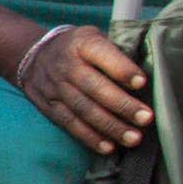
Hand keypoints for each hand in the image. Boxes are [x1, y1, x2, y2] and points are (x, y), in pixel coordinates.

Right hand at [13, 23, 149, 155]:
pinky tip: (109, 146)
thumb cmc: (79, 48)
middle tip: (146, 118)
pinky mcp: (48, 106)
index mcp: (82, 44)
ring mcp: (55, 87)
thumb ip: (116, 52)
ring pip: (84, 110)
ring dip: (110, 126)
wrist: (34, 55)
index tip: (141, 82)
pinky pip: (70, 124)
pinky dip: (90, 137)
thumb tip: (148, 76)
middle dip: (122, 105)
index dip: (121, 69)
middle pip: (94, 87)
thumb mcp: (94, 37)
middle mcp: (66, 65)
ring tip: (133, 138)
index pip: (102, 54)